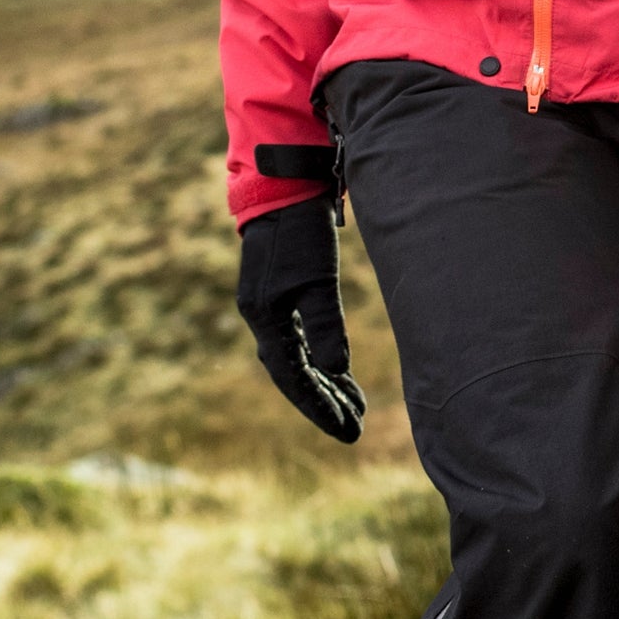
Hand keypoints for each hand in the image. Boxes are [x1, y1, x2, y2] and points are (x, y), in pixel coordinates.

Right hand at [236, 202, 364, 443]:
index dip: (321, 407)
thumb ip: (326, 326)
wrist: (282, 186)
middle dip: (324, 404)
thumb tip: (334, 371)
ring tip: (355, 406)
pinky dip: (319, 361)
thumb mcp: (318, 279)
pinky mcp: (279, 297)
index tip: (349, 431)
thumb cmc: (301, 231)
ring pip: (297, 361)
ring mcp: (269, 308)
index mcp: (266, 319)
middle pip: (294, 376)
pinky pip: (299, 342)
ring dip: (324, 385)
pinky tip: (337, 372)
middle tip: (355, 428)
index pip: (294, 378)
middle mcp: (262, 319)